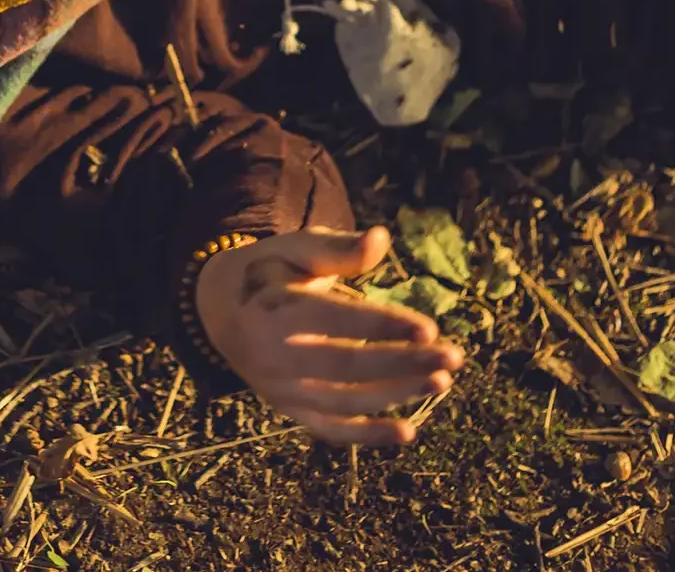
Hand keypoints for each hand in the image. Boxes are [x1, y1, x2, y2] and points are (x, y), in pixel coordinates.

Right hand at [195, 226, 463, 444]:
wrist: (221, 312)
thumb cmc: (272, 272)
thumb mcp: (296, 250)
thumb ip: (338, 250)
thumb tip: (381, 238)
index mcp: (275, 309)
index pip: (336, 321)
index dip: (382, 325)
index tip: (429, 327)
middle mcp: (274, 355)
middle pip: (345, 365)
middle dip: (402, 363)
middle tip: (452, 357)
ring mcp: (281, 389)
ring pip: (343, 400)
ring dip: (395, 396)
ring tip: (441, 382)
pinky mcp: (290, 409)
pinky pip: (330, 429)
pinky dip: (367, 435)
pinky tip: (408, 431)